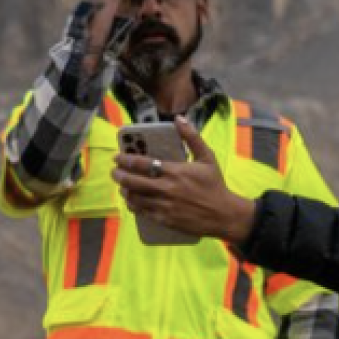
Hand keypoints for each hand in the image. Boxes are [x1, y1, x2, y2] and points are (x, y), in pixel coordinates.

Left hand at [113, 116, 255, 242]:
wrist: (224, 214)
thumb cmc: (215, 184)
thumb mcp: (207, 157)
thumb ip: (192, 137)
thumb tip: (179, 118)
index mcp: (174, 171)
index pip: (142, 164)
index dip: (126, 159)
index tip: (117, 157)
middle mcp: (166, 188)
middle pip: (133, 181)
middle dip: (119, 175)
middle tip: (114, 171)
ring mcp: (164, 205)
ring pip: (135, 197)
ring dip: (124, 190)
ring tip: (121, 186)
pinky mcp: (165, 219)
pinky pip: (142, 212)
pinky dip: (133, 206)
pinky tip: (131, 201)